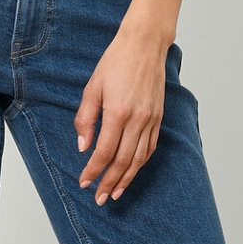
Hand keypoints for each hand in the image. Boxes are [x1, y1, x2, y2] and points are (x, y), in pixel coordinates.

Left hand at [76, 21, 169, 204]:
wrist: (144, 45)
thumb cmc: (115, 62)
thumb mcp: (92, 88)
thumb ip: (86, 119)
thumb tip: (83, 147)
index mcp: (118, 112)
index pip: (104, 152)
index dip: (93, 171)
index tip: (85, 183)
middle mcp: (138, 119)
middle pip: (123, 161)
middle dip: (110, 183)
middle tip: (100, 198)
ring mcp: (151, 119)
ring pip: (139, 158)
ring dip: (127, 178)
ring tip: (116, 193)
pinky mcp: (158, 117)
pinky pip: (150, 147)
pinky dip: (141, 163)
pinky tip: (132, 172)